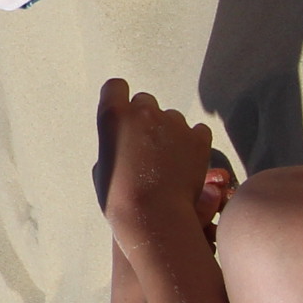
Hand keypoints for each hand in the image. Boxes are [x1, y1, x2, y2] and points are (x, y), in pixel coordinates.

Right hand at [95, 80, 226, 253]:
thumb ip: (114, 144)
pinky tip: (187, 163)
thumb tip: (126, 142)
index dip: (119, 98)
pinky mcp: (198, 137)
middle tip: (147, 145)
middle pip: (145, 101)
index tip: (123, 113)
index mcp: (113, 116)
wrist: (153, 217)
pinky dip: (193, 142)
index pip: (115, 86)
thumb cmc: (118, 198)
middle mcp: (144, 112)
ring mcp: (174, 123)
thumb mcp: (103, 167)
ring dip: (170, 132)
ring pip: (172, 117)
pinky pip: (197, 130)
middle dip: (146, 118)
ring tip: (169, 162)